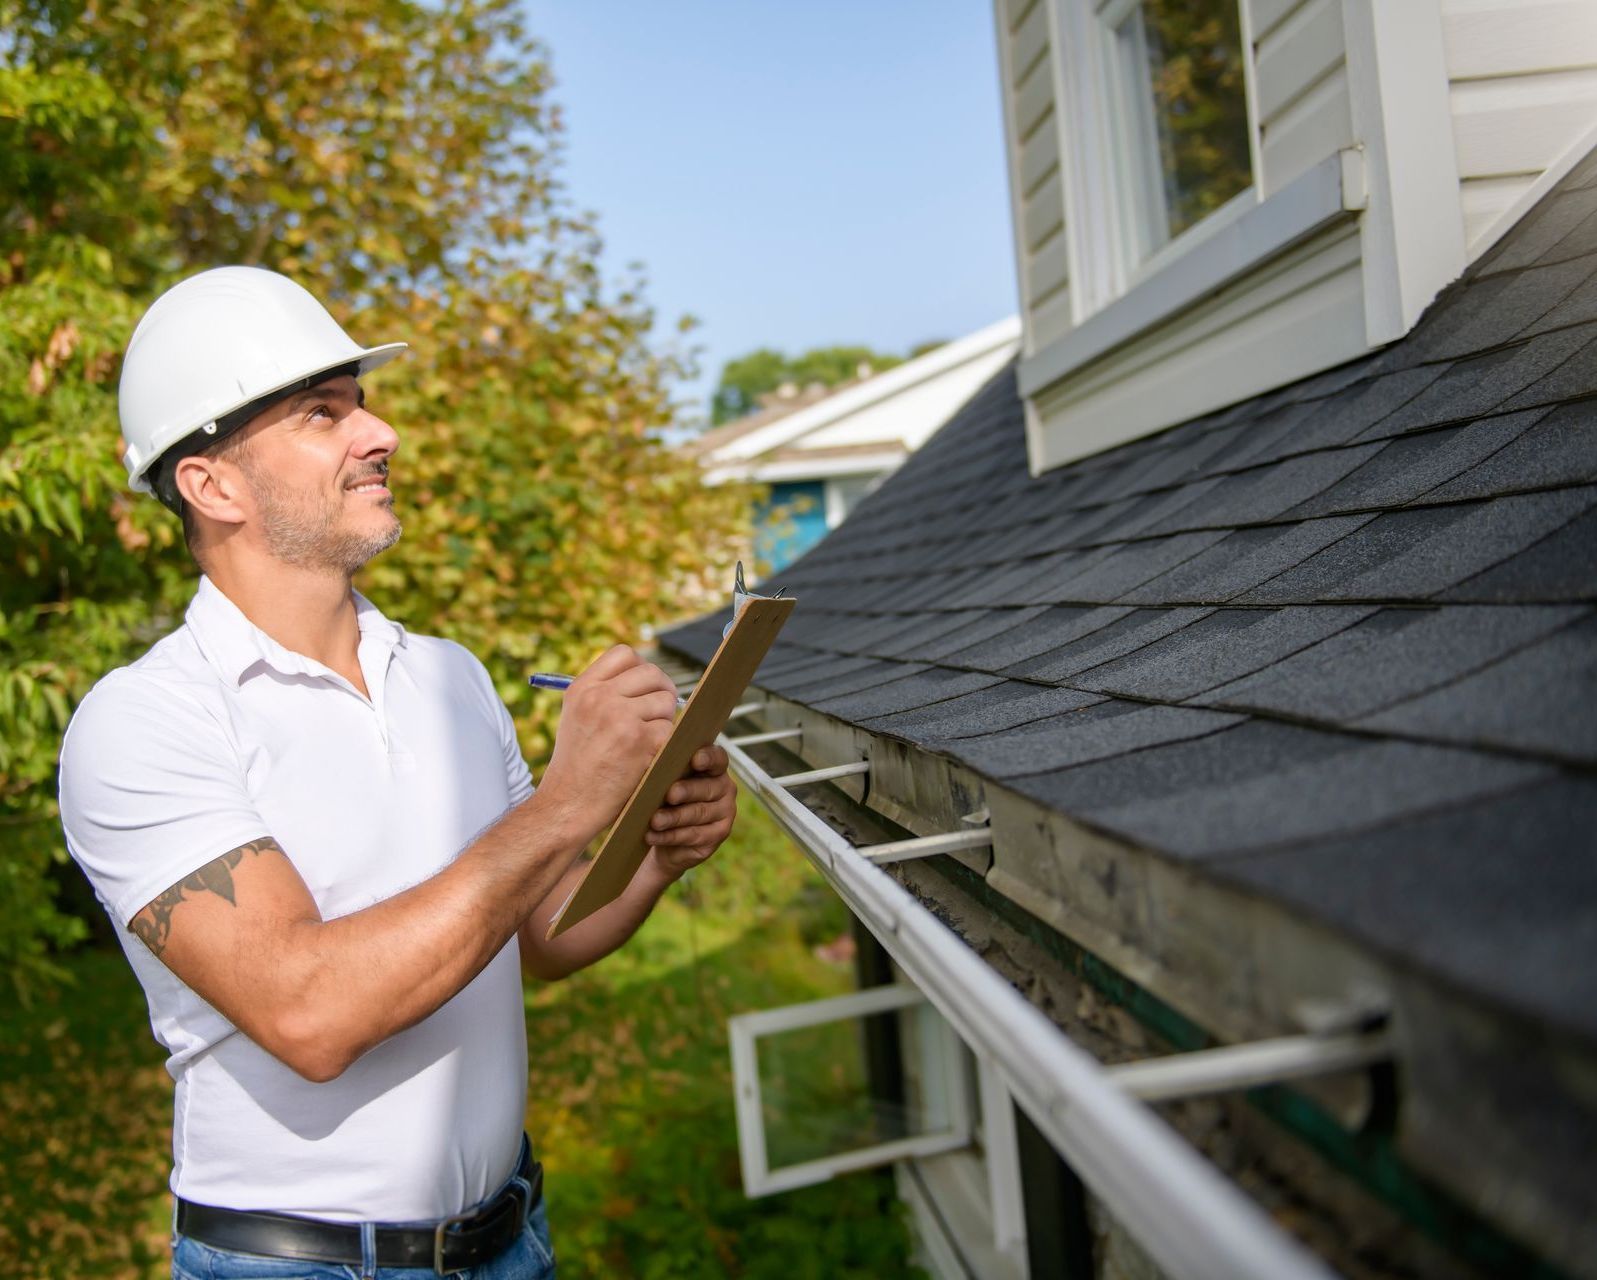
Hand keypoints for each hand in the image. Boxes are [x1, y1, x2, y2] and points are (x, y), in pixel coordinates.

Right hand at [539, 645, 679, 845]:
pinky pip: (671, 729)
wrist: (567, 805)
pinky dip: (666, 744)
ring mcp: (621, 718)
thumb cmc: (576, 766)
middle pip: (652, 674)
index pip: (624, 653)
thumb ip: (602, 692)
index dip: (640, 668)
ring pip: (666, 701)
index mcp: (582, 688)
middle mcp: (600, 697)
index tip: (643, 688)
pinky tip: (650, 757)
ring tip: (648, 740)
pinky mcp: (641, 741)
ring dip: (665, 720)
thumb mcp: (576, 717)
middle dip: (661, 692)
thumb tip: (645, 677)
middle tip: (658, 713)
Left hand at [644, 745, 736, 879]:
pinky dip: (670, 836)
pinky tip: (653, 835)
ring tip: (654, 821)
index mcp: (713, 767)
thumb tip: (651, 755)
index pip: (717, 758)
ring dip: (674, 817)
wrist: (664, 836)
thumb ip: (662, 767)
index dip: (708, 758)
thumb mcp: (661, 781)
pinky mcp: (719, 834)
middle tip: (670, 795)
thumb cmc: (662, 798)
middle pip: (706, 788)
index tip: (695, 760)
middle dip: (686, 791)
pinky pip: (694, 835)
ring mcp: (725, 811)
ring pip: (699, 813)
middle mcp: (724, 787)